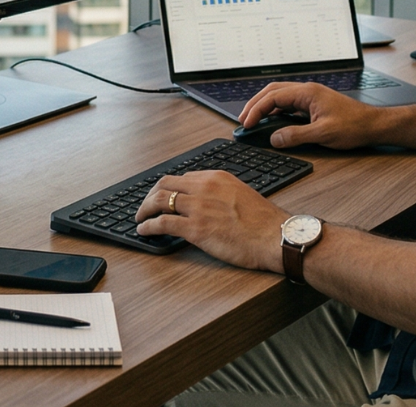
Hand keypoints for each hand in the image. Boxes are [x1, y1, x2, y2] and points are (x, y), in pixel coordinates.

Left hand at [134, 170, 284, 269]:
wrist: (276, 237)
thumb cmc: (266, 222)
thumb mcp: (242, 194)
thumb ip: (222, 194)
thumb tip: (209, 203)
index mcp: (216, 177)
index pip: (183, 178)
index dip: (169, 188)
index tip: (163, 196)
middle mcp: (204, 188)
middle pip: (165, 184)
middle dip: (151, 195)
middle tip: (146, 205)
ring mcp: (198, 207)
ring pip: (159, 201)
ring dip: (144, 209)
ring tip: (140, 218)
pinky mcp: (195, 228)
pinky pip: (162, 223)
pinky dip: (148, 226)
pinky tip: (144, 230)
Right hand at [238, 82, 384, 149]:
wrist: (374, 125)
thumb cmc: (354, 126)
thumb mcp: (323, 134)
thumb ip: (296, 136)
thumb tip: (274, 138)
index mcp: (307, 93)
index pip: (273, 97)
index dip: (256, 110)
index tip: (247, 123)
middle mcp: (307, 91)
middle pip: (272, 91)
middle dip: (255, 104)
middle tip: (243, 119)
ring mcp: (310, 96)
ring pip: (280, 95)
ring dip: (264, 105)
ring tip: (253, 119)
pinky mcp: (314, 104)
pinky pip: (289, 103)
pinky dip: (276, 110)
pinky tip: (272, 121)